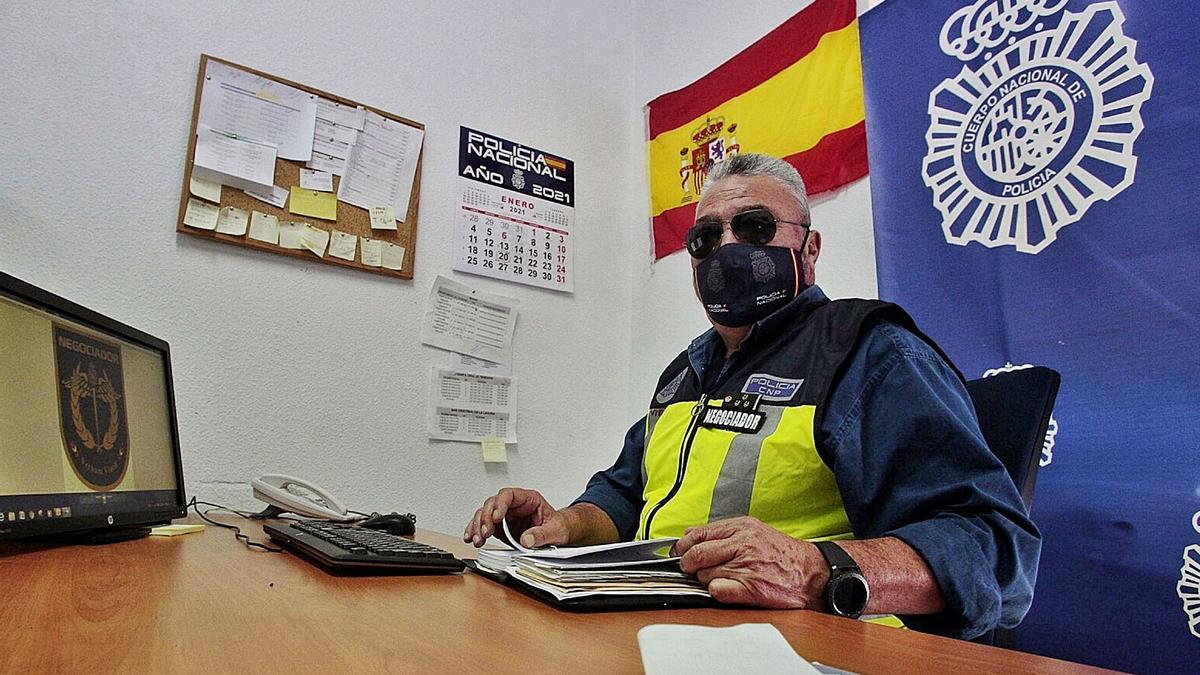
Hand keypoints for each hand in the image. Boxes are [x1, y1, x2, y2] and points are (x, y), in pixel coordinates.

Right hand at [463, 487, 570, 548]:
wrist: (560, 533)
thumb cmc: (559, 526)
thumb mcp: (556, 530)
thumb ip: (542, 534)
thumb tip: (526, 540)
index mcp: (528, 499)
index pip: (509, 495)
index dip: (500, 504)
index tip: (497, 518)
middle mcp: (514, 505)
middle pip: (492, 504)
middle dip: (486, 518)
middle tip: (486, 533)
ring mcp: (506, 516)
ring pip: (484, 514)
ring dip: (478, 526)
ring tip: (477, 539)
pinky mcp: (501, 528)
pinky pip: (484, 526)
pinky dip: (476, 531)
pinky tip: (470, 537)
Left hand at [673, 516, 827, 607]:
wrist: (812, 573)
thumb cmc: (782, 554)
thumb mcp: (753, 531)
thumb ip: (721, 532)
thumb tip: (689, 534)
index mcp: (741, 528)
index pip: (698, 535)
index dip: (684, 546)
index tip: (680, 553)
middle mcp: (742, 545)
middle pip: (697, 555)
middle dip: (689, 565)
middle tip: (691, 570)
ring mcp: (746, 567)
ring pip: (705, 575)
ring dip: (705, 580)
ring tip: (720, 579)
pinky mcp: (751, 589)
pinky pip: (717, 590)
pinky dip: (715, 591)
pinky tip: (724, 589)